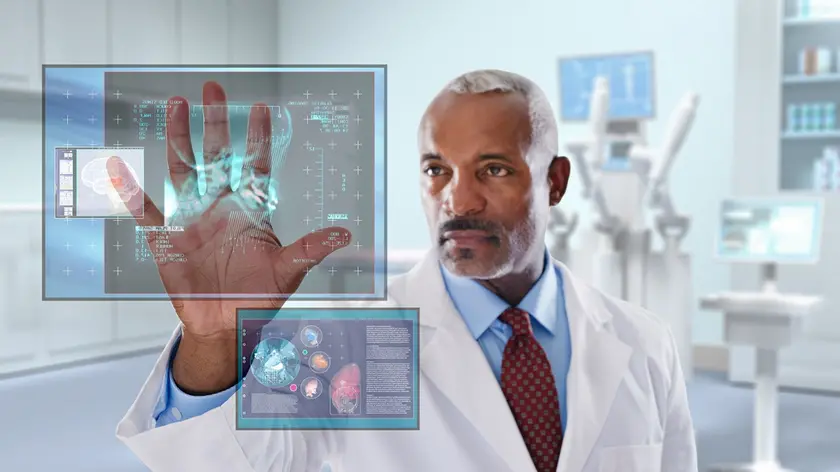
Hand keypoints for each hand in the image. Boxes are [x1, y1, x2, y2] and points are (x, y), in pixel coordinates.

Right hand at [107, 81, 350, 342]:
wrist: (227, 325)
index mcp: (250, 211)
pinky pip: (148, 213)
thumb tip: (344, 233)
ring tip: (176, 106)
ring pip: (184, 170)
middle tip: (213, 89)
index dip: (257, 138)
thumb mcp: (288, 271)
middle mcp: (221, 207)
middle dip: (216, 123)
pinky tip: (120, 169)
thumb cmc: (259, 297)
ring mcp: (193, 219)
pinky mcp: (168, 239)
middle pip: (218, 156)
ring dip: (179, 139)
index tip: (261, 107)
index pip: (255, 165)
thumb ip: (310, 249)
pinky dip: (133, 193)